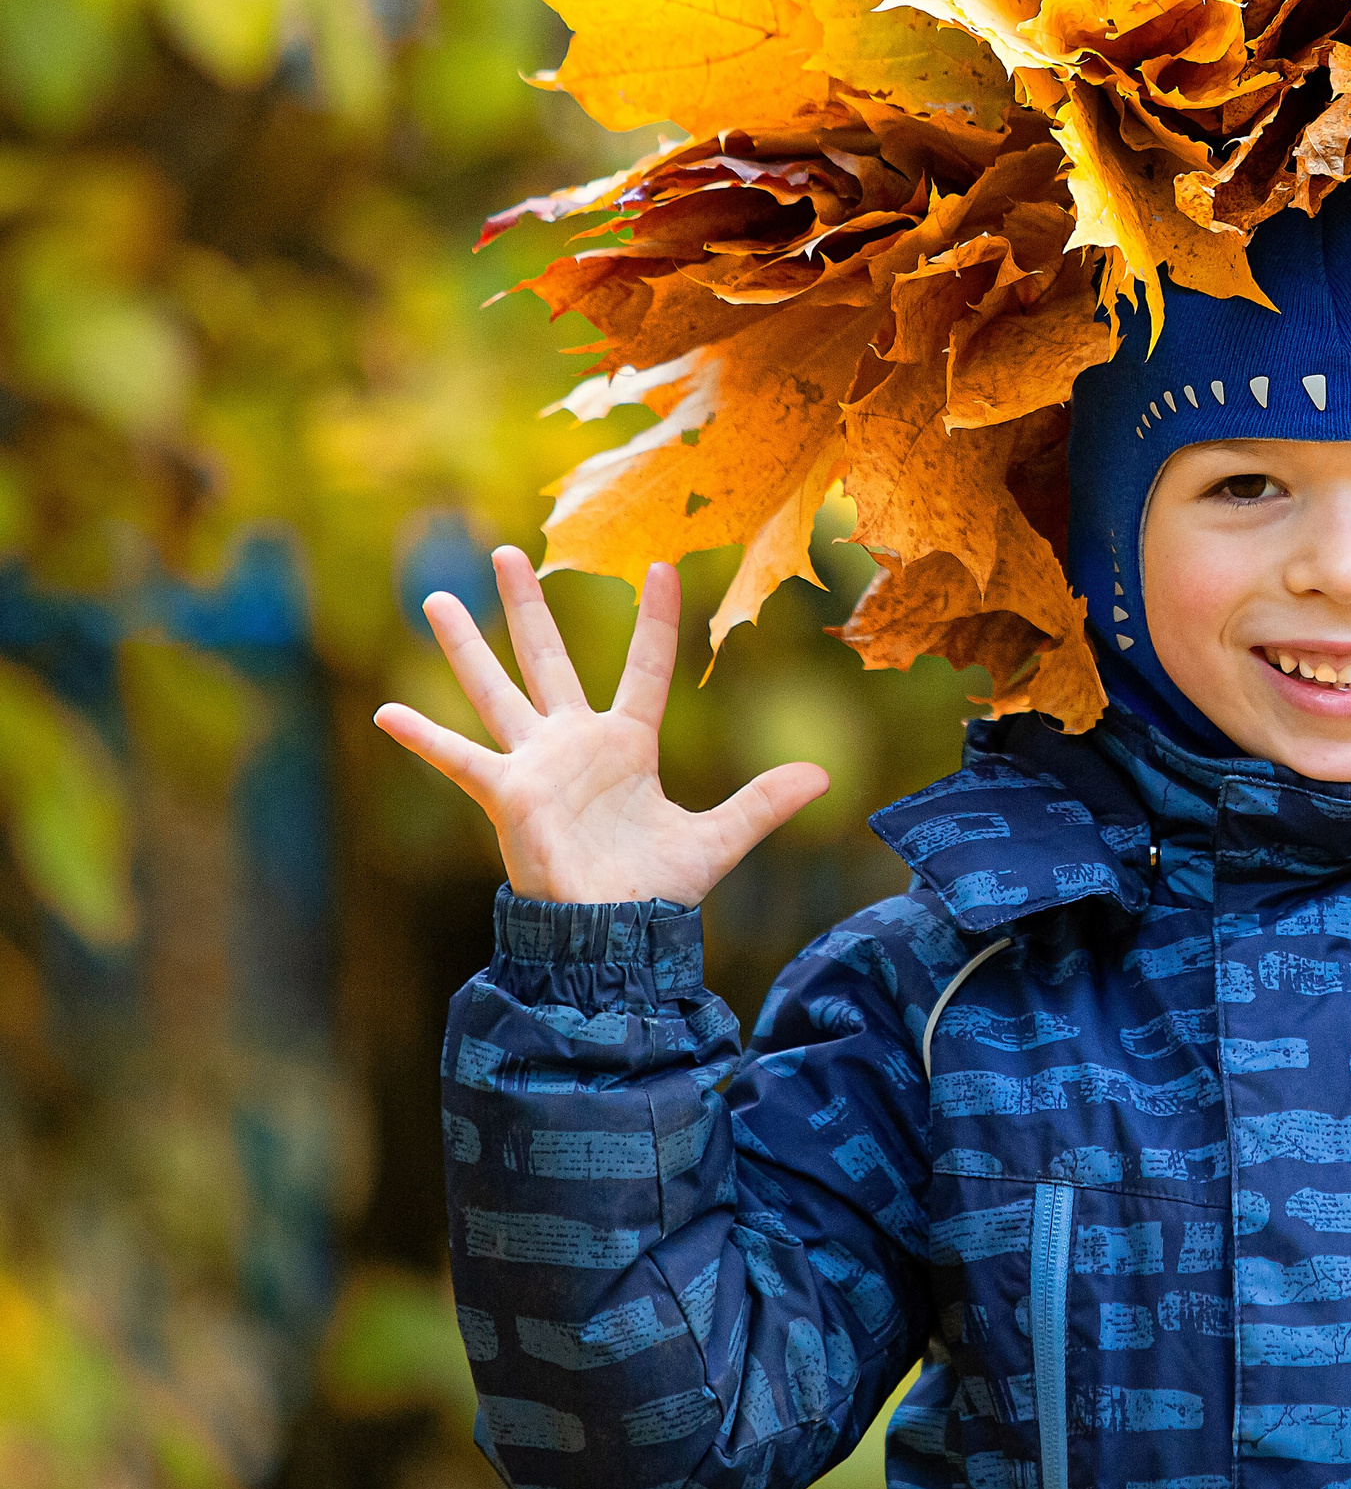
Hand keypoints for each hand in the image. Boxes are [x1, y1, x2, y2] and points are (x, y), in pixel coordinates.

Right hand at [373, 547, 828, 905]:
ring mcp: (537, 765)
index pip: (644, 668)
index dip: (653, 622)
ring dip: (467, 646)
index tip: (660, 568)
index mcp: (629, 745)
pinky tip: (386, 712)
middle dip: (528, 607)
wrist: (614, 935)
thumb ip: (763, 804)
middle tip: (506, 553)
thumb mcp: (719, 840)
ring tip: (434, 597)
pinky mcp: (509, 796)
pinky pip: (460, 760)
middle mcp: (576, 744)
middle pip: (547, 659)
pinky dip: (424, 738)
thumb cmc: (656, 891)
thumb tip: (826, 779)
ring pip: (495, 690)